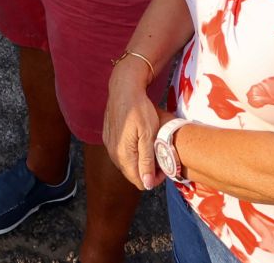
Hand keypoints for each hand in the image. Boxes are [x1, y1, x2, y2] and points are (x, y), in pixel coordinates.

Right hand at [103, 65, 170, 191]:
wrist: (124, 89)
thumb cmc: (140, 109)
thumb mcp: (148, 135)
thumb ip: (147, 161)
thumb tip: (148, 185)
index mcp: (123, 155)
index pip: (140, 182)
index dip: (155, 179)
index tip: (165, 165)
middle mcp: (113, 153)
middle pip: (132, 174)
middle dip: (147, 171)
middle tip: (160, 156)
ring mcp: (109, 145)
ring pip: (126, 164)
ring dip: (140, 162)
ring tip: (152, 148)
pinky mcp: (108, 137)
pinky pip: (121, 153)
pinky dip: (132, 152)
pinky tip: (140, 141)